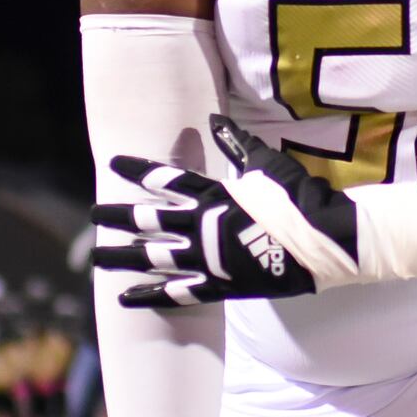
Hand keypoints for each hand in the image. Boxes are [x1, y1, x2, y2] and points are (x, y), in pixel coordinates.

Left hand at [90, 115, 416, 307]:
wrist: (324, 240)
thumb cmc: (299, 198)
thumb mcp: (267, 164)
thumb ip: (238, 144)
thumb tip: (216, 119)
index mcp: (213, 194)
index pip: (166, 179)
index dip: (138, 171)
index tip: (114, 164)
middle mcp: (204, 226)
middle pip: (149, 220)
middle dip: (118, 217)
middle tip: (92, 216)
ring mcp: (210, 259)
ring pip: (155, 258)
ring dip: (124, 258)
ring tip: (96, 259)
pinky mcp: (222, 285)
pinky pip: (179, 292)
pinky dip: (152, 295)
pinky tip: (125, 297)